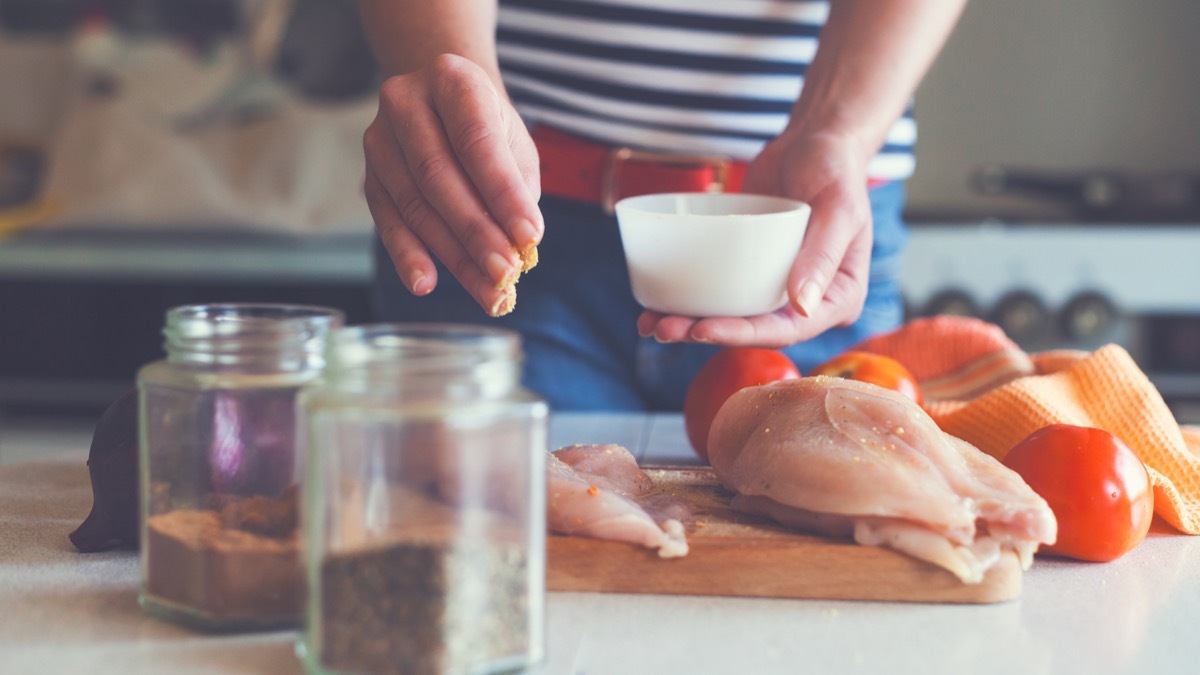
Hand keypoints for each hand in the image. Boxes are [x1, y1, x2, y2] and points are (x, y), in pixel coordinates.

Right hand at [363, 54, 542, 316]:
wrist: (441, 101)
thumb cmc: (487, 125)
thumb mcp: (513, 141)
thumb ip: (517, 187)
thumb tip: (520, 245)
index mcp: (451, 80)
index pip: (477, 141)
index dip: (503, 193)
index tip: (529, 237)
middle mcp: (405, 102)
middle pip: (438, 176)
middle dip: (476, 232)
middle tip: (506, 273)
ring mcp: (379, 138)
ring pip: (414, 204)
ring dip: (453, 254)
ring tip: (487, 290)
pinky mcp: (368, 175)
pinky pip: (388, 221)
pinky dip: (408, 255)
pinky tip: (426, 283)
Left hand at [637, 130, 873, 346]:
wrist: (811, 144)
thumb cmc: (835, 171)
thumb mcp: (839, 208)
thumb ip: (822, 255)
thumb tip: (802, 305)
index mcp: (837, 300)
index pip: (788, 329)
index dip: (745, 334)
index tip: (704, 330)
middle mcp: (806, 302)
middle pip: (753, 329)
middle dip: (707, 333)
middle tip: (666, 329)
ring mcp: (775, 288)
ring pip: (731, 315)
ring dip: (690, 323)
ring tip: (652, 324)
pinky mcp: (749, 270)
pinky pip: (720, 289)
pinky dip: (689, 297)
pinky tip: (655, 304)